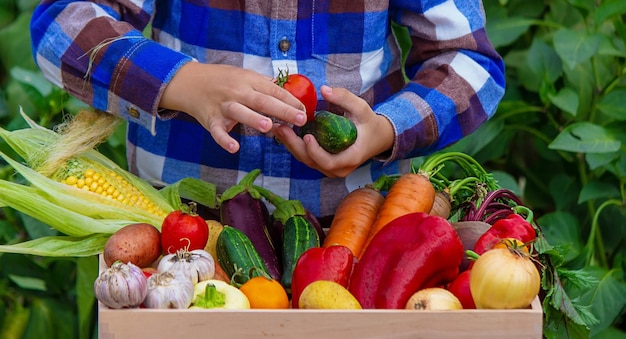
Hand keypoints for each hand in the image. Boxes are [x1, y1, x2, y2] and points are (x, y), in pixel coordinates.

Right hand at [160, 62, 306, 152]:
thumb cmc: (222, 80)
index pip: (274, 91)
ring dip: (254, 119)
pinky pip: (217, 132)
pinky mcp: (210, 120)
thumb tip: (290, 94)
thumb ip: (264, 86)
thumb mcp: (244, 76)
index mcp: (249, 81)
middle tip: (300, 120)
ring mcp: (223, 106)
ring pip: (240, 112)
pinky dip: (225, 140)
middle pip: (262, 101)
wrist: (189, 81)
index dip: (291, 101)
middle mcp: (237, 92)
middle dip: (282, 110)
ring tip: (269, 127)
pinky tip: (235, 148)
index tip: (306, 111)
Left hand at [273, 85, 394, 177]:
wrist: (377, 138)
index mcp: (350, 158)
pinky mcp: (323, 164)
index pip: (329, 162)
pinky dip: (294, 144)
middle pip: (311, 161)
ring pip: (306, 160)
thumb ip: (344, 98)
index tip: (307, 136)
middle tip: (280, 127)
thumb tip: (324, 89)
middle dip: (294, 145)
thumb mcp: (362, 108)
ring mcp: (330, 168)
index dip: (315, 152)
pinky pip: (306, 156)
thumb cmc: (370, 123)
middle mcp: (338, 168)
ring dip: (290, 144)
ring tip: (277, 127)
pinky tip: (283, 131)